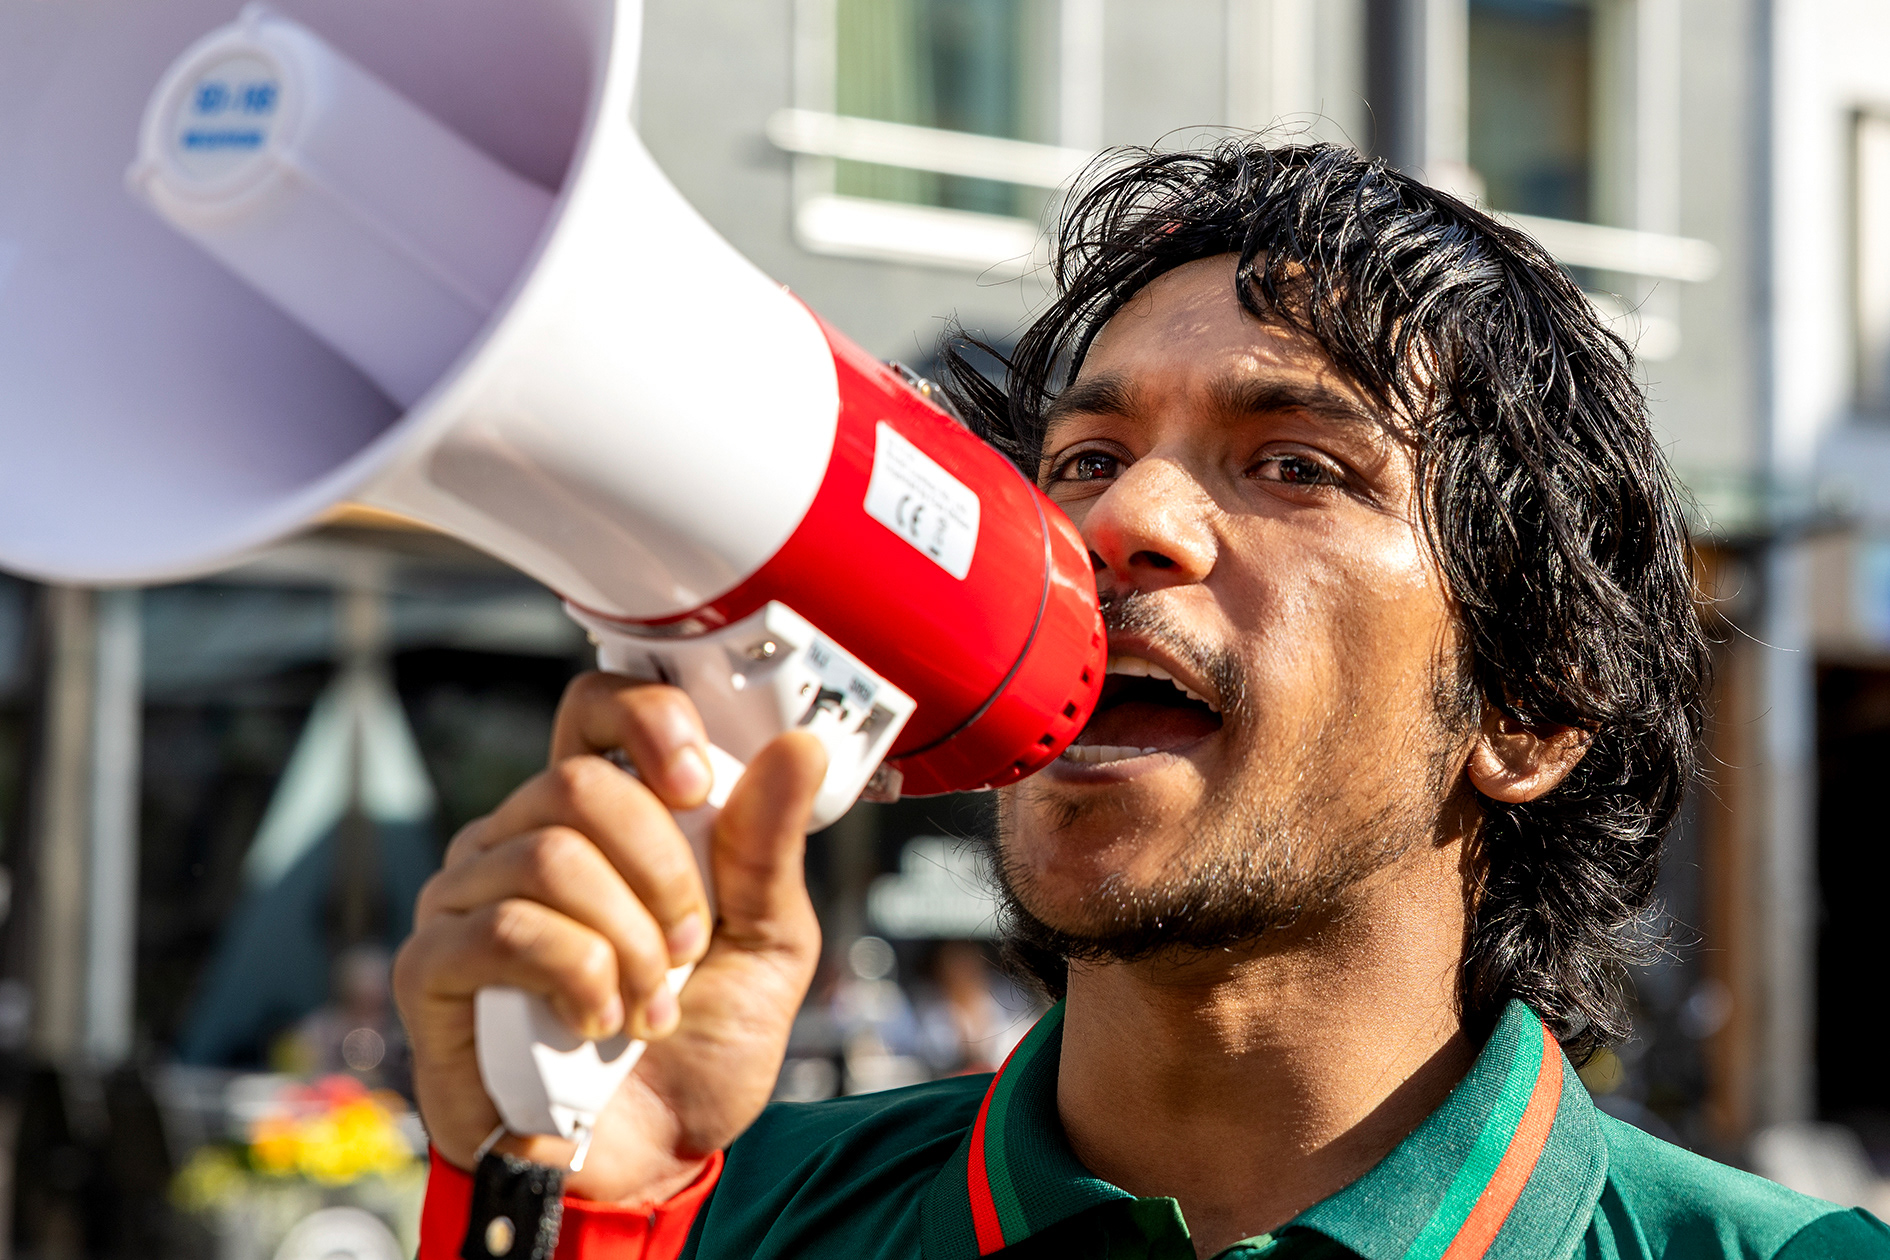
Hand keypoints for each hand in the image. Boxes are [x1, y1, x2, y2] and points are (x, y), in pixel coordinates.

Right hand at [394, 672, 826, 1203]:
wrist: (651, 1160)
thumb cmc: (698, 1044)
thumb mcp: (768, 942)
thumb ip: (770, 848)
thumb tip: (798, 748)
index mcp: (601, 818)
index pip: (596, 709)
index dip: (646, 719)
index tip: (695, 784)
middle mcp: (520, 838)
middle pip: (579, 783)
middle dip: (661, 874)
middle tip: (687, 948)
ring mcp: (466, 898)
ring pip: (548, 856)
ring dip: (627, 942)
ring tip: (650, 1006)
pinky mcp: (433, 966)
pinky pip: (507, 928)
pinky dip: (579, 979)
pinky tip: (598, 1024)